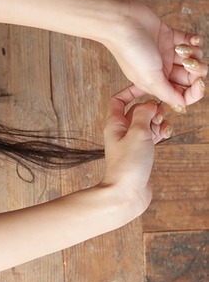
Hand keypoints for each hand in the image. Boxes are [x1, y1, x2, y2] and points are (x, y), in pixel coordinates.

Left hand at [99, 85, 168, 215]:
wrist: (126, 192)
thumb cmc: (128, 164)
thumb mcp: (138, 133)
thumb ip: (144, 114)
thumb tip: (149, 103)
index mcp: (114, 123)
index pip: (118, 100)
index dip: (132, 92)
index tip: (148, 89)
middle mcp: (120, 131)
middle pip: (137, 110)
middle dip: (151, 108)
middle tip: (161, 114)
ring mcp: (130, 142)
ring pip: (147, 123)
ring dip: (158, 121)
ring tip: (164, 127)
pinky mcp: (140, 153)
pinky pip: (151, 136)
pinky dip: (160, 133)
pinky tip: (166, 134)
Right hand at [103, 0, 206, 110]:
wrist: (121, 23)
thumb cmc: (130, 52)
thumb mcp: (149, 79)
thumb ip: (167, 93)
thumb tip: (181, 106)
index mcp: (155, 82)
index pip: (181, 94)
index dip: (194, 92)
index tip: (199, 84)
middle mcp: (161, 69)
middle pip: (190, 77)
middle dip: (196, 71)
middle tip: (189, 63)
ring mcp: (166, 53)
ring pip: (193, 58)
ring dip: (194, 53)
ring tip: (182, 48)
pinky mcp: (169, 37)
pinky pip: (191, 41)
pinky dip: (195, 41)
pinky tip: (190, 39)